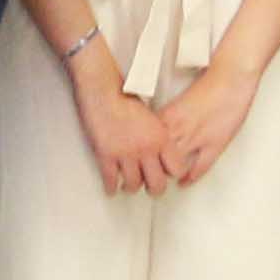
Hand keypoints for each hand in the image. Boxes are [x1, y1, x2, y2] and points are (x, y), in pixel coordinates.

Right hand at [70, 67, 174, 196]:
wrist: (102, 90)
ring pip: (133, 185)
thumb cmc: (124, 97)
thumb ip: (157, 136)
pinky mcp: (106, 154)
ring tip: (128, 187)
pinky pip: (110, 179)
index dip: (172, 175)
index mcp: (160, 138)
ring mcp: (126, 153)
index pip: (176, 169)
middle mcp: (146, 148)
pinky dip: (111, 187)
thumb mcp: (151, 117)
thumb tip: (158, 151)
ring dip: (131, 188)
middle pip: (157, 184)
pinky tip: (111, 188)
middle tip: (151, 189)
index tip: (168, 176)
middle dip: (154, 190)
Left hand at [151, 56, 257, 188]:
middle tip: (142, 176)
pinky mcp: (215, 144)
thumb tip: (155, 127)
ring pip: (175, 164)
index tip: (133, 159)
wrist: (230, 79)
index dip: (138, 152)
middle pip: (157, 155)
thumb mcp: (179, 101)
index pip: (146, 140)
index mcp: (169, 116)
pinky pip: (199, 167)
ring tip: (160, 183)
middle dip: (148, 167)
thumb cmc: (208, 85)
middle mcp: (179, 128)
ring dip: (167, 174)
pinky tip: (184, 183)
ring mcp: (197, 138)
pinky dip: (191, 177)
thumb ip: (167, 116)